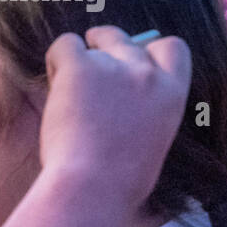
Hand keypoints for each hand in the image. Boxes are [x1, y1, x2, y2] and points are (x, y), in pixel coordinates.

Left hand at [38, 27, 190, 206]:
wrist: (93, 187)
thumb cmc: (117, 181)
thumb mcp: (151, 142)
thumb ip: (144, 113)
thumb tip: (123, 103)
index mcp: (172, 93)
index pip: (171, 48)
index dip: (148, 50)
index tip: (128, 61)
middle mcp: (147, 73)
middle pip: (124, 40)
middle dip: (104, 47)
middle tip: (86, 67)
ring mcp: (114, 67)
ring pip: (90, 43)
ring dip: (77, 61)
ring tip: (66, 97)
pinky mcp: (80, 67)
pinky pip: (64, 45)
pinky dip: (56, 61)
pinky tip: (54, 88)